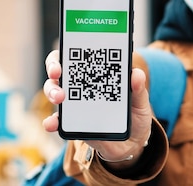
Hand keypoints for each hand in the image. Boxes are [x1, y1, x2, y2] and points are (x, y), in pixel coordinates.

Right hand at [42, 50, 152, 167]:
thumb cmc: (135, 115)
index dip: (70, 50)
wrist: (132, 142)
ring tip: (59, 97)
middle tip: (57, 72)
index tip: (69, 50)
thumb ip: (138, 89)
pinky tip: (52, 123)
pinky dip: (51, 121)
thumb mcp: (140, 101)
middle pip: (61, 71)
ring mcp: (75, 104)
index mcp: (99, 75)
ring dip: (52, 91)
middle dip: (54, 68)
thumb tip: (137, 74)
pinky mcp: (72, 123)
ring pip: (55, 91)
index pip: (80, 57)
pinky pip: (57, 120)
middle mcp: (83, 86)